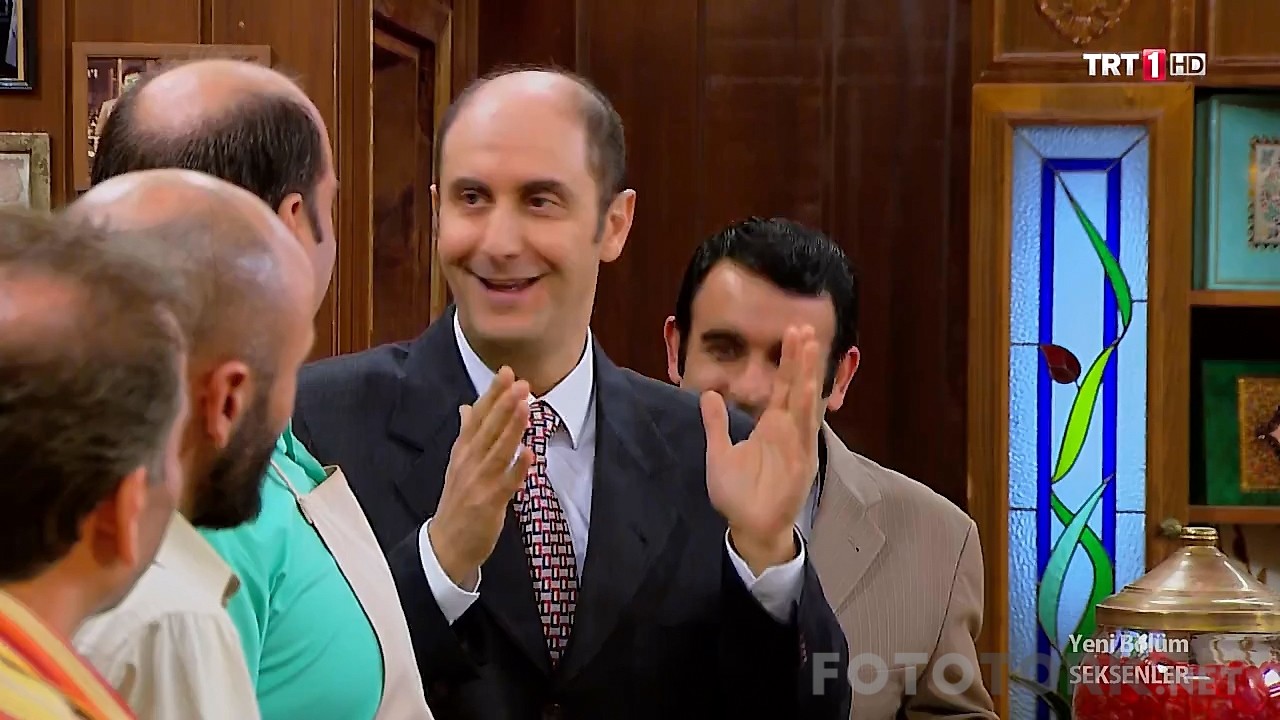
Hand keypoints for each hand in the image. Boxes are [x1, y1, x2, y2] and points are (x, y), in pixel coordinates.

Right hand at [430, 367, 533, 587]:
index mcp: (462, 451)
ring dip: (511, 428)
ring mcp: (479, 482)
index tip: (506, 372)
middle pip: (487, 429)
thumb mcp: (457, 464)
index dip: (492, 394)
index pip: (477, 416)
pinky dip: (518, 468)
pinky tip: (530, 453)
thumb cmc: (457, 502)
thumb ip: (467, 434)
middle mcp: (469, 463)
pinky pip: (506, 483)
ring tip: (525, 406)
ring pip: (497, 451)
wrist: (445, 545)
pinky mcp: (489, 503)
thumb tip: (468, 407)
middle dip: (504, 404)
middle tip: (520, 381)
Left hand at [702, 326, 821, 573]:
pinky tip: (808, 391)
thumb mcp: (719, 453)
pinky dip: (807, 412)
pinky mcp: (801, 463)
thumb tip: (708, 394)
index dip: (787, 361)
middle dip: (800, 359)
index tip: (792, 333)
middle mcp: (788, 431)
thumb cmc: (737, 494)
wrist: (748, 527)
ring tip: (810, 348)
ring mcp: (797, 445)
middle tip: (804, 327)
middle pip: (796, 387)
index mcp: (771, 426)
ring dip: (807, 376)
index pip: (781, 387)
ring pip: (804, 404)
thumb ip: (716, 425)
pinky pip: (805, 433)